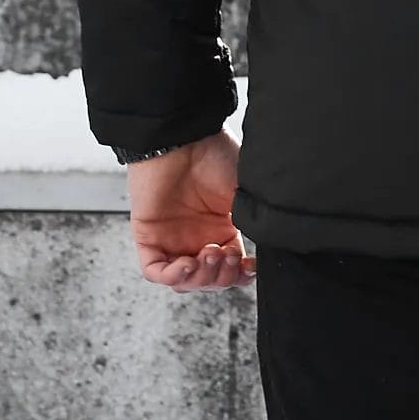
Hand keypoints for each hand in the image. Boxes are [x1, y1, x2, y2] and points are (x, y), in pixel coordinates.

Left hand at [127, 125, 256, 290]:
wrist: (185, 138)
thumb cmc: (215, 155)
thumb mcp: (243, 192)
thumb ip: (254, 221)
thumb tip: (269, 248)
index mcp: (221, 228)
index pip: (230, 268)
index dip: (240, 276)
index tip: (250, 267)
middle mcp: (197, 237)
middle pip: (209, 279)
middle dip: (222, 276)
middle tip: (229, 255)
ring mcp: (172, 239)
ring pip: (184, 281)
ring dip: (201, 277)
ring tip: (211, 254)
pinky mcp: (149, 237)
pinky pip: (157, 271)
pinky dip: (174, 275)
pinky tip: (188, 263)